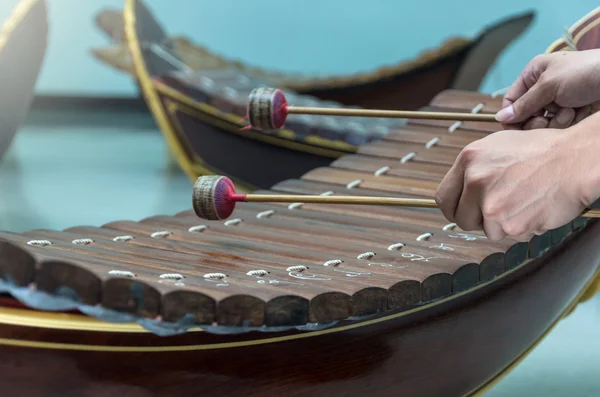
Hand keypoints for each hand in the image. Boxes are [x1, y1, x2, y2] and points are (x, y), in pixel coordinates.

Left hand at [435, 121, 599, 241]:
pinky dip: (523, 228)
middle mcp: (475, 180)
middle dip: (479, 220)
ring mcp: (491, 204)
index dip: (454, 208)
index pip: (444, 197)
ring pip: (488, 230)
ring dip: (504, 224)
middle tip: (499, 210)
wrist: (576, 159)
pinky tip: (534, 207)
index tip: (463, 211)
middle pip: (462, 220)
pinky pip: (511, 235)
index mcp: (469, 159)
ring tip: (523, 201)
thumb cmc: (544, 151)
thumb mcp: (497, 146)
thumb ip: (474, 169)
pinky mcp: (509, 223)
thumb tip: (461, 192)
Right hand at [495, 49, 599, 129]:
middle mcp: (543, 87)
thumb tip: (500, 118)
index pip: (511, 100)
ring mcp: (558, 100)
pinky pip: (560, 124)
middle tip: (550, 117)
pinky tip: (581, 112)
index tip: (517, 129)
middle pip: (526, 115)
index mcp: (533, 74)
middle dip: (539, 119)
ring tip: (572, 111)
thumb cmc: (584, 73)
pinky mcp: (572, 110)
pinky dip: (570, 121)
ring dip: (557, 120)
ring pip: (544, 122)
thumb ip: (524, 104)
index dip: (512, 116)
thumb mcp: (549, 86)